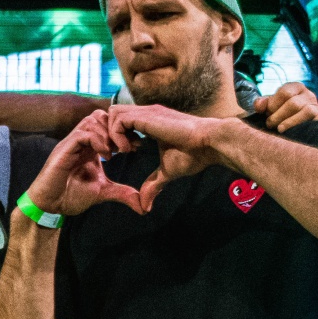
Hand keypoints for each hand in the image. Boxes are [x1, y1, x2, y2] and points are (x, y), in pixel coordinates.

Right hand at [23, 111, 140, 218]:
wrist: (51, 206)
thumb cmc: (71, 196)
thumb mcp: (103, 192)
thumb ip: (122, 193)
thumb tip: (142, 205)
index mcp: (90, 146)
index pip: (107, 124)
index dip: (123, 132)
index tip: (136, 146)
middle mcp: (81, 141)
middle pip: (100, 116)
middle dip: (117, 128)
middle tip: (127, 147)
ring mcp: (71, 143)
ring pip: (92, 120)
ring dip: (108, 134)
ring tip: (116, 152)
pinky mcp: (64, 150)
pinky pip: (82, 134)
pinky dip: (97, 141)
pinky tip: (106, 156)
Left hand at [104, 105, 236, 212]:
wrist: (210, 144)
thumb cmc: (194, 155)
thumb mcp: (167, 172)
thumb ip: (154, 184)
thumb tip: (145, 206)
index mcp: (150, 121)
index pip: (121, 120)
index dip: (116, 136)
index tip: (124, 153)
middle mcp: (146, 113)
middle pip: (112, 113)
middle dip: (107, 134)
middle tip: (115, 153)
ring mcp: (146, 112)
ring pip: (112, 113)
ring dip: (111, 134)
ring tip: (121, 152)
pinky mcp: (148, 115)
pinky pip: (119, 120)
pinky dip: (116, 135)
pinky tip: (129, 150)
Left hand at [253, 82, 317, 131]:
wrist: (295, 125)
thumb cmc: (279, 113)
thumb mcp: (270, 106)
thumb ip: (262, 104)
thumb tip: (259, 105)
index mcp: (296, 87)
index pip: (285, 92)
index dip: (273, 105)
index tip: (267, 114)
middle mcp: (308, 95)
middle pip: (294, 103)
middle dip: (279, 116)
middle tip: (270, 125)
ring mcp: (317, 107)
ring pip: (308, 112)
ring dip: (291, 123)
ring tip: (280, 130)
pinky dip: (314, 123)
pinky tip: (303, 131)